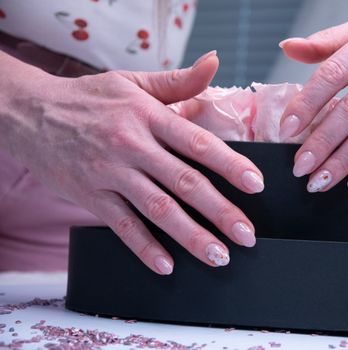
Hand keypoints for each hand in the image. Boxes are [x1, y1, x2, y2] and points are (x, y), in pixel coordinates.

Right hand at [5, 51, 263, 273]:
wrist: (31, 113)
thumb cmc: (91, 99)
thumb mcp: (134, 82)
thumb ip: (179, 82)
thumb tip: (215, 63)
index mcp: (148, 116)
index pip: (198, 143)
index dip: (230, 164)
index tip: (256, 185)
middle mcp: (132, 146)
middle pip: (184, 182)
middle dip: (220, 211)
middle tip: (246, 235)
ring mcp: (110, 173)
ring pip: (158, 209)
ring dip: (191, 236)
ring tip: (219, 255)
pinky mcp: (90, 196)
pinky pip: (122, 226)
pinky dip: (145, 248)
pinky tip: (167, 265)